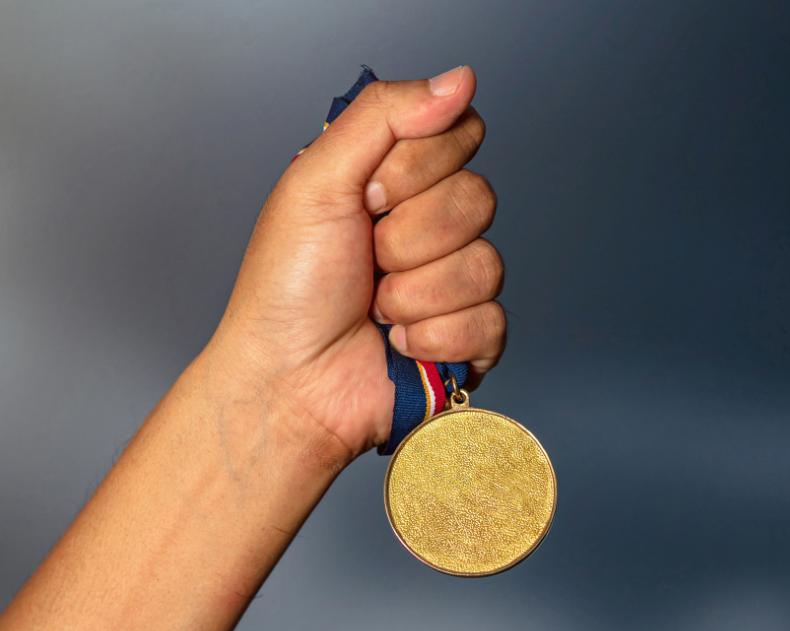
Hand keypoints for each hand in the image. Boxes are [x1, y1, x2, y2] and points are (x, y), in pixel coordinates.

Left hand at [207, 66, 505, 460]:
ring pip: (486, 264)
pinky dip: (433, 338)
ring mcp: (455, 286)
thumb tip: (460, 79)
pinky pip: (491, 322)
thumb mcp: (317, 180)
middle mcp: (433, 228)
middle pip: (479, 199)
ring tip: (375, 310)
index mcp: (399, 183)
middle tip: (365, 260)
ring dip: (414, 293)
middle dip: (407, 238)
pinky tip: (398, 344)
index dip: (414, 170)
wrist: (288, 383)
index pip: (461, 137)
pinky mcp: (470, 340)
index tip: (365, 199)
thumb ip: (385, 116)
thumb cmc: (287, 290)